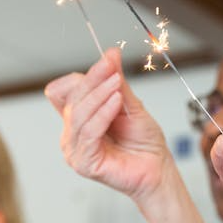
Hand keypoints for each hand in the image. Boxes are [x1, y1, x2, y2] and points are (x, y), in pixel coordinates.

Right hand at [44, 48, 175, 208]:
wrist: (157, 168)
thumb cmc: (144, 142)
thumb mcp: (130, 104)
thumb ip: (117, 81)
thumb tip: (111, 54)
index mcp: (78, 119)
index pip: (65, 90)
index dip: (84, 75)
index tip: (108, 61)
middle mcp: (72, 133)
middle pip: (71, 98)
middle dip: (93, 80)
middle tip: (112, 69)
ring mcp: (74, 149)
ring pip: (78, 113)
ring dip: (99, 95)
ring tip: (117, 87)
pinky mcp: (83, 163)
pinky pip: (88, 132)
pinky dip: (102, 114)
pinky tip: (116, 103)